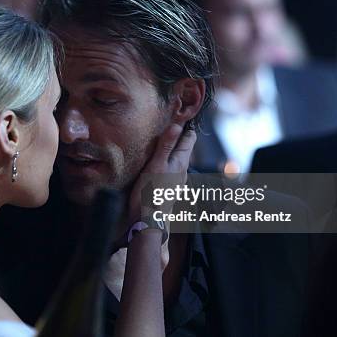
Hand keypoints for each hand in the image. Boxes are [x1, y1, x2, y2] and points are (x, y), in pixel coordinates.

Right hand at [115, 124, 196, 250]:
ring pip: (176, 160)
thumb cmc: (150, 192)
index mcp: (181, 162)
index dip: (184, 127)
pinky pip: (170, 171)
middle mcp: (182, 171)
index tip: (178, 115)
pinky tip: (157, 164)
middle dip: (177, 138)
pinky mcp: (168, 190)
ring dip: (170, 151)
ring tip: (160, 142)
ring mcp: (176, 182)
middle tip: (168, 125)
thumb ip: (166, 145)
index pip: (189, 139)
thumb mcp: (156, 165)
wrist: (147, 221)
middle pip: (183, 149)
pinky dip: (166, 163)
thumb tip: (177, 125)